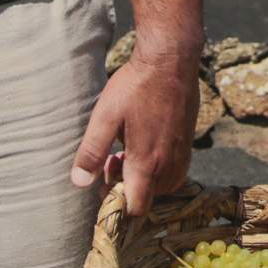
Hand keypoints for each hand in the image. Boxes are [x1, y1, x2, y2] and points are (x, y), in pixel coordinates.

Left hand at [71, 45, 197, 212]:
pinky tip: (145, 143)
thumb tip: (79, 182)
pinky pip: (176, 170)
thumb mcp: (105, 117)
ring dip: (145, 178)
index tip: (105, 187)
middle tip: (112, 161)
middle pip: (150, 199)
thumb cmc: (135, 86)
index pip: (137, 207)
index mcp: (146, 162)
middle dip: (129, 189)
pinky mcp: (188, 142)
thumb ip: (92, 152)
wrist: (171, 61)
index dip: (119, 205)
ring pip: (165, 185)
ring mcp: (182, 153)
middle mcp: (168, 163)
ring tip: (127, 152)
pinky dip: (160, 168)